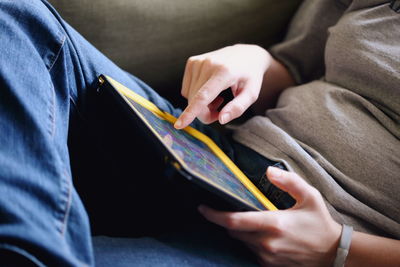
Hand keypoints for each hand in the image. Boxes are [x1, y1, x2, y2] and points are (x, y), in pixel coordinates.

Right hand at [174, 44, 270, 128]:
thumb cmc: (250, 76)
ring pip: (190, 97)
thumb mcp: (251, 94)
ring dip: (202, 105)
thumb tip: (222, 120)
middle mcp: (208, 64)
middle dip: (205, 113)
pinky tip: (210, 91)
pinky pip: (187, 90)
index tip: (179, 125)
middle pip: (196, 101)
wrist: (246, 54)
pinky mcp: (192, 62)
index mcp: (224, 72)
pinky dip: (196, 96)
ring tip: (219, 98)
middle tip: (221, 112)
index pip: (203, 96)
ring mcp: (198, 62)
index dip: (191, 112)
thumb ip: (237, 108)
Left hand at [198, 167, 341, 266]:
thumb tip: (268, 171)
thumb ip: (289, 181)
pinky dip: (250, 241)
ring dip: (240, 231)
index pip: (234, 221)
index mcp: (274, 224)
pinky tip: (263, 234)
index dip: (214, 215)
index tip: (202, 208)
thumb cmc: (320, 222)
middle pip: (233, 231)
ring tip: (253, 220)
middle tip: (232, 209)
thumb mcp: (310, 196)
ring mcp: (267, 257)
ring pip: (241, 241)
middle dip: (228, 220)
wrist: (334, 254)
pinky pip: (251, 251)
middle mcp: (266, 243)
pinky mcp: (270, 265)